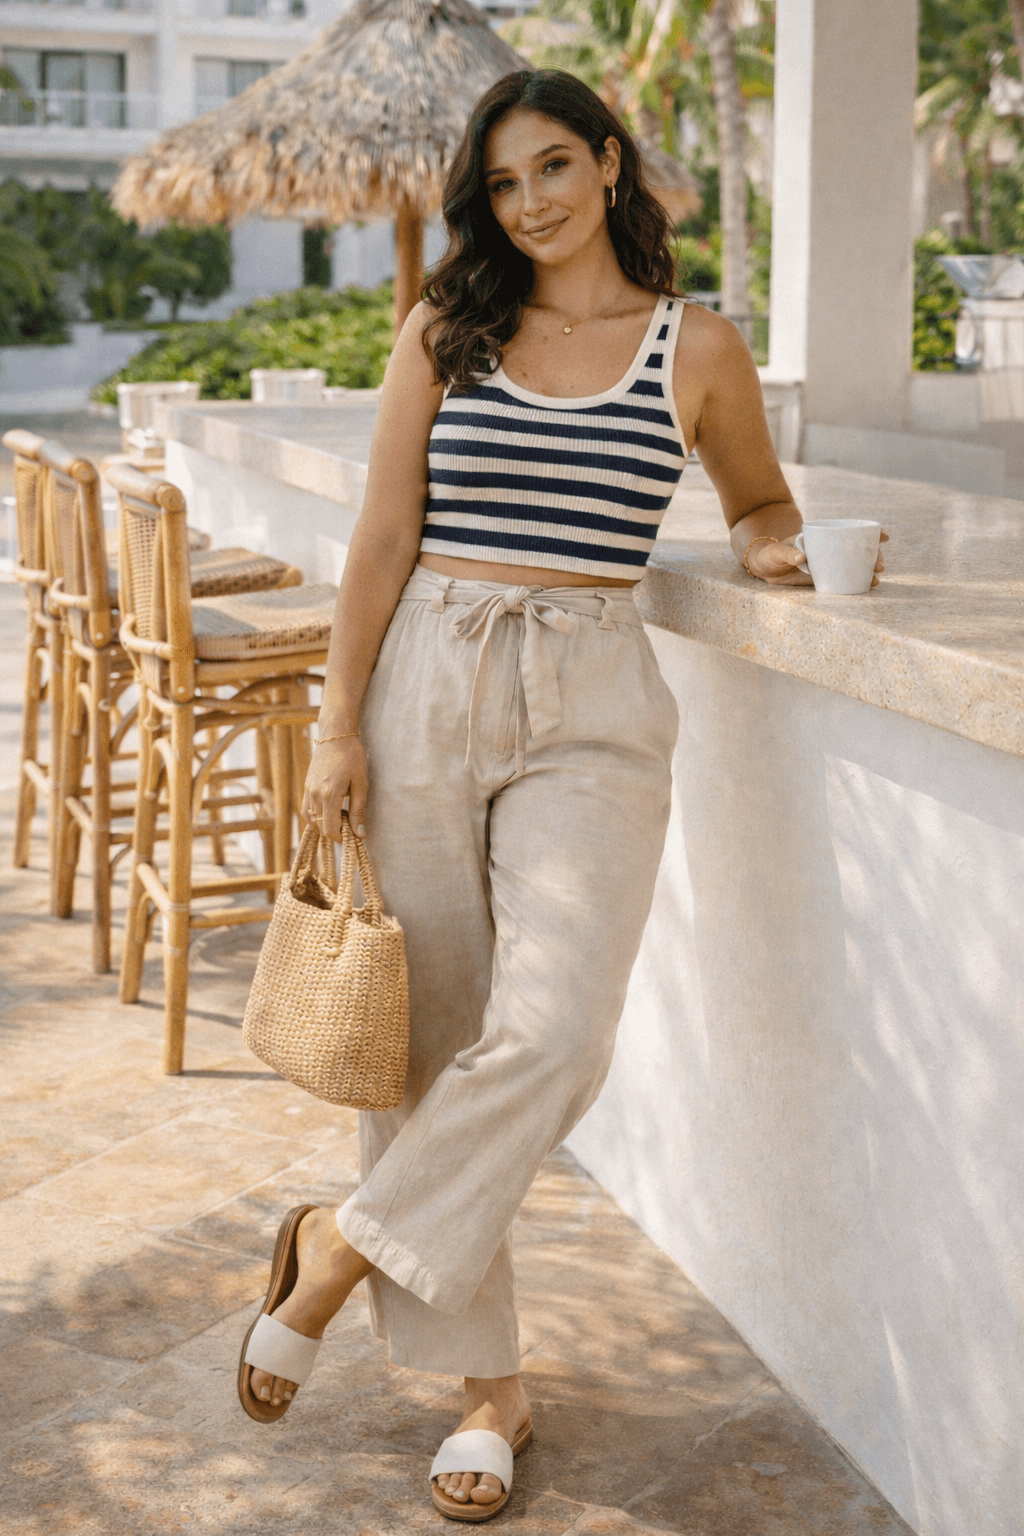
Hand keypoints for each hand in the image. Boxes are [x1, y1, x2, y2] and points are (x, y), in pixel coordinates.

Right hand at [301, 737, 367, 840]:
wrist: (336, 736)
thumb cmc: (353, 757)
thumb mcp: (361, 784)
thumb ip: (359, 810)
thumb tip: (360, 834)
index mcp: (329, 795)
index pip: (330, 829)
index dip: (341, 837)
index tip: (354, 834)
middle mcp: (314, 795)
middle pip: (320, 827)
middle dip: (335, 831)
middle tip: (351, 823)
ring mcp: (308, 790)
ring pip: (311, 820)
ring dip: (325, 824)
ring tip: (341, 815)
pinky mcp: (306, 786)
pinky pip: (306, 810)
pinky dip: (316, 816)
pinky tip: (330, 810)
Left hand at [748, 530, 888, 587]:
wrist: (764, 568)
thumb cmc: (770, 554)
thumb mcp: (777, 552)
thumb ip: (787, 553)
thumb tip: (802, 557)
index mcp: (823, 536)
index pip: (850, 530)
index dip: (870, 532)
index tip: (883, 537)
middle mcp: (830, 549)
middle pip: (858, 550)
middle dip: (873, 556)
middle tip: (879, 566)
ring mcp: (829, 563)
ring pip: (854, 565)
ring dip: (868, 571)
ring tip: (875, 580)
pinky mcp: (825, 578)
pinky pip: (844, 579)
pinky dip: (856, 583)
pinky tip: (867, 587)